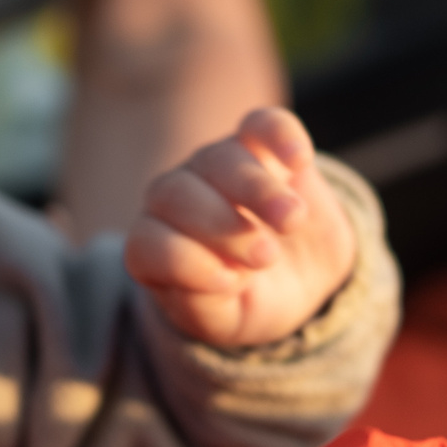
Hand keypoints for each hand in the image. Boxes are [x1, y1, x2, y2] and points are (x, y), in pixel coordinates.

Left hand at [125, 107, 356, 348]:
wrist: (297, 278)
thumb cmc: (248, 301)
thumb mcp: (226, 321)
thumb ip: (206, 304)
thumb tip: (218, 274)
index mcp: (156, 245)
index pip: (147, 242)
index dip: (184, 262)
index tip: (231, 284)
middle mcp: (177, 198)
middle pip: (178, 193)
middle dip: (221, 224)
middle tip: (266, 257)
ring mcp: (217, 166)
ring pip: (221, 158)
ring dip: (257, 188)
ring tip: (292, 221)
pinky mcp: (262, 144)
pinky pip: (262, 124)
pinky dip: (280, 135)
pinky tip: (299, 160)